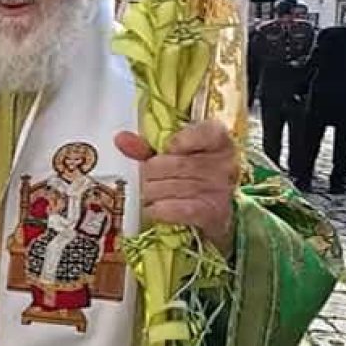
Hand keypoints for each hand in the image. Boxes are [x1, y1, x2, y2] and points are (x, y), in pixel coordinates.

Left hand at [115, 119, 238, 252]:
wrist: (213, 212)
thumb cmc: (191, 177)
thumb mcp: (172, 157)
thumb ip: (146, 147)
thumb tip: (121, 139)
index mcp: (218, 141)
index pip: (203, 133)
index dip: (179, 141)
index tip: (168, 148)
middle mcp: (223, 164)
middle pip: (172, 163)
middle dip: (151, 172)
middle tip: (148, 178)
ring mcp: (219, 190)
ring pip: (168, 187)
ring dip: (151, 192)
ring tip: (151, 194)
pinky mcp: (210, 213)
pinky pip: (174, 209)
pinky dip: (157, 209)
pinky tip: (154, 208)